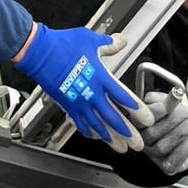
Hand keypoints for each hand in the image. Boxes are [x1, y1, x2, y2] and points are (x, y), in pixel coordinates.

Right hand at [14, 26, 151, 150]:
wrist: (39, 52)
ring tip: (121, 148)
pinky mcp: (66, 105)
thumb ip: (108, 44)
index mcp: (100, 77)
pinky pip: (80, 123)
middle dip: (128, 133)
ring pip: (98, 126)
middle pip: (114, 118)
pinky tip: (96, 136)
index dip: (138, 111)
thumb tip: (121, 41)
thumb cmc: (62, 44)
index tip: (147, 120)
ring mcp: (78, 101)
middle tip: (138, 144)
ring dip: (111, 138)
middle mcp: (91, 93)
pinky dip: (89, 131)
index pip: (124, 98)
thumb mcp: (89, 39)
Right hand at [137, 89, 187, 176]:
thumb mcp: (160, 102)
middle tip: (185, 111)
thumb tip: (168, 100)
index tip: (166, 105)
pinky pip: (173, 161)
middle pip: (151, 134)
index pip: (137, 119)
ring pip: (162, 147)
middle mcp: (140, 140)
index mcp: (135, 122)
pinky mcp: (166, 166)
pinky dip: (183, 150)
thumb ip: (161, 99)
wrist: (178, 133)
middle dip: (172, 121)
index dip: (153, 113)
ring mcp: (152, 155)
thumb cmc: (167, 116)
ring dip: (181, 133)